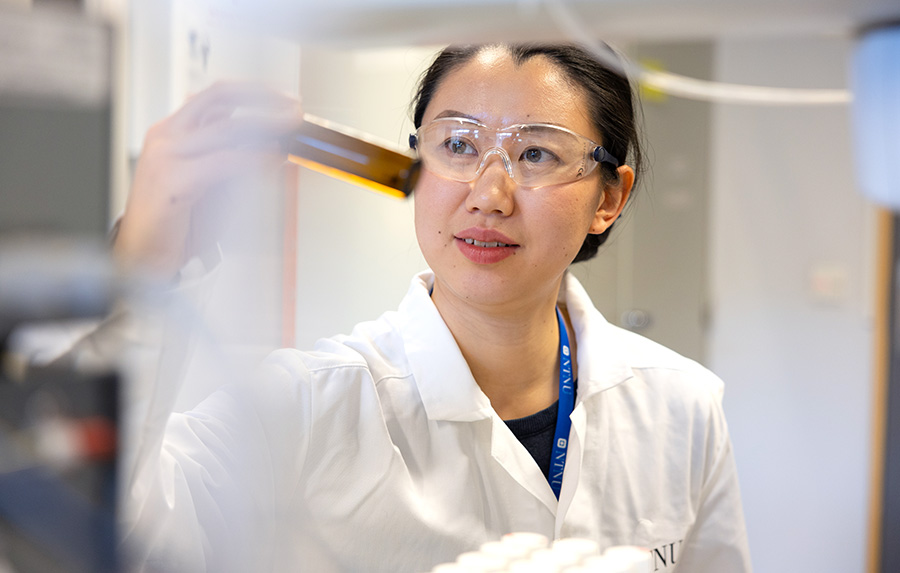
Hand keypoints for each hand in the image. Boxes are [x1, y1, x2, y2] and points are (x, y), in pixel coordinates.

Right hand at [114, 82, 302, 278]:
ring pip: (225, 127)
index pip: (216, 95)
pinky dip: (253, 159)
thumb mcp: (212, 182)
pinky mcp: (172, 180)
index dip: (255, 92)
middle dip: (264, 98)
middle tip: (295, 109)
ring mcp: (166, 155)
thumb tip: (276, 149)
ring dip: (266, 126)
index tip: (285, 98)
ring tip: (291, 131)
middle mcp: (167, 136)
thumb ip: (235, 162)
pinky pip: (222, 162)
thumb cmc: (178, 223)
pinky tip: (272, 161)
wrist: (143, 255)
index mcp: (174, 131)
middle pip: (219, 97)